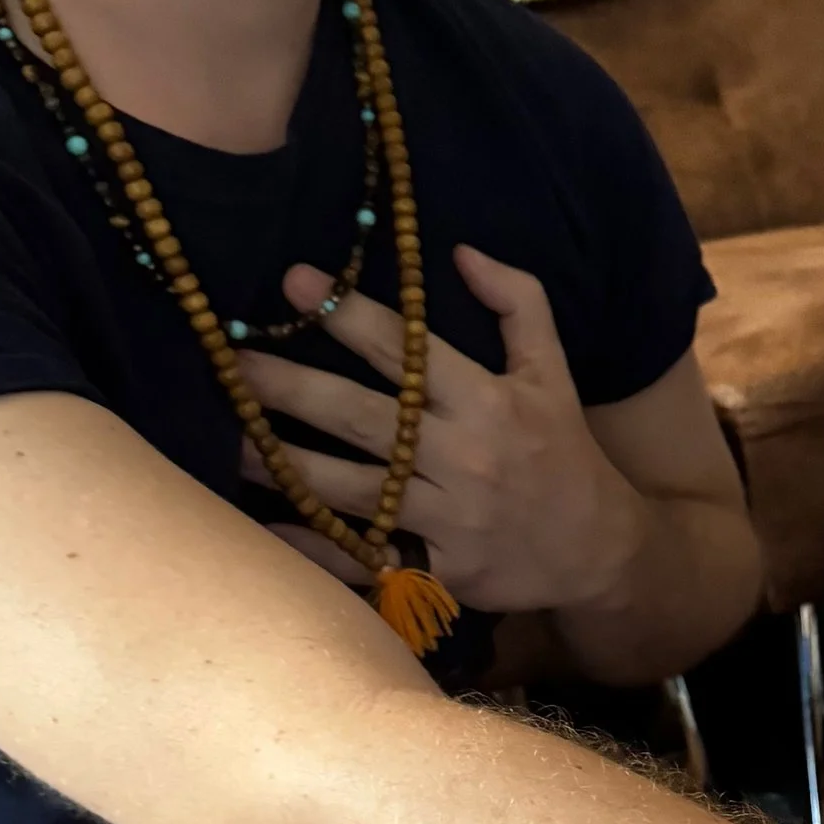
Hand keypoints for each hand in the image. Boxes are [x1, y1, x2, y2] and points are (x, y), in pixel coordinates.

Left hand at [234, 246, 647, 615]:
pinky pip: (364, 557)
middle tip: (228, 361)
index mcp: (490, 401)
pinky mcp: (439, 570)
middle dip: (290, 387)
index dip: (350, 313)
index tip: (296, 280)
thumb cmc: (564, 452)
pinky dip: (312, 547)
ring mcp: (449, 517)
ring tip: (225, 438)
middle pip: (362, 416)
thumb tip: (461, 252)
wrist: (599, 551)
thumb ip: (520, 305)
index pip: (411, 349)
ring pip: (350, 487)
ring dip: (282, 463)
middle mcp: (465, 455)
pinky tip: (263, 526)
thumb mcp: (553, 373)